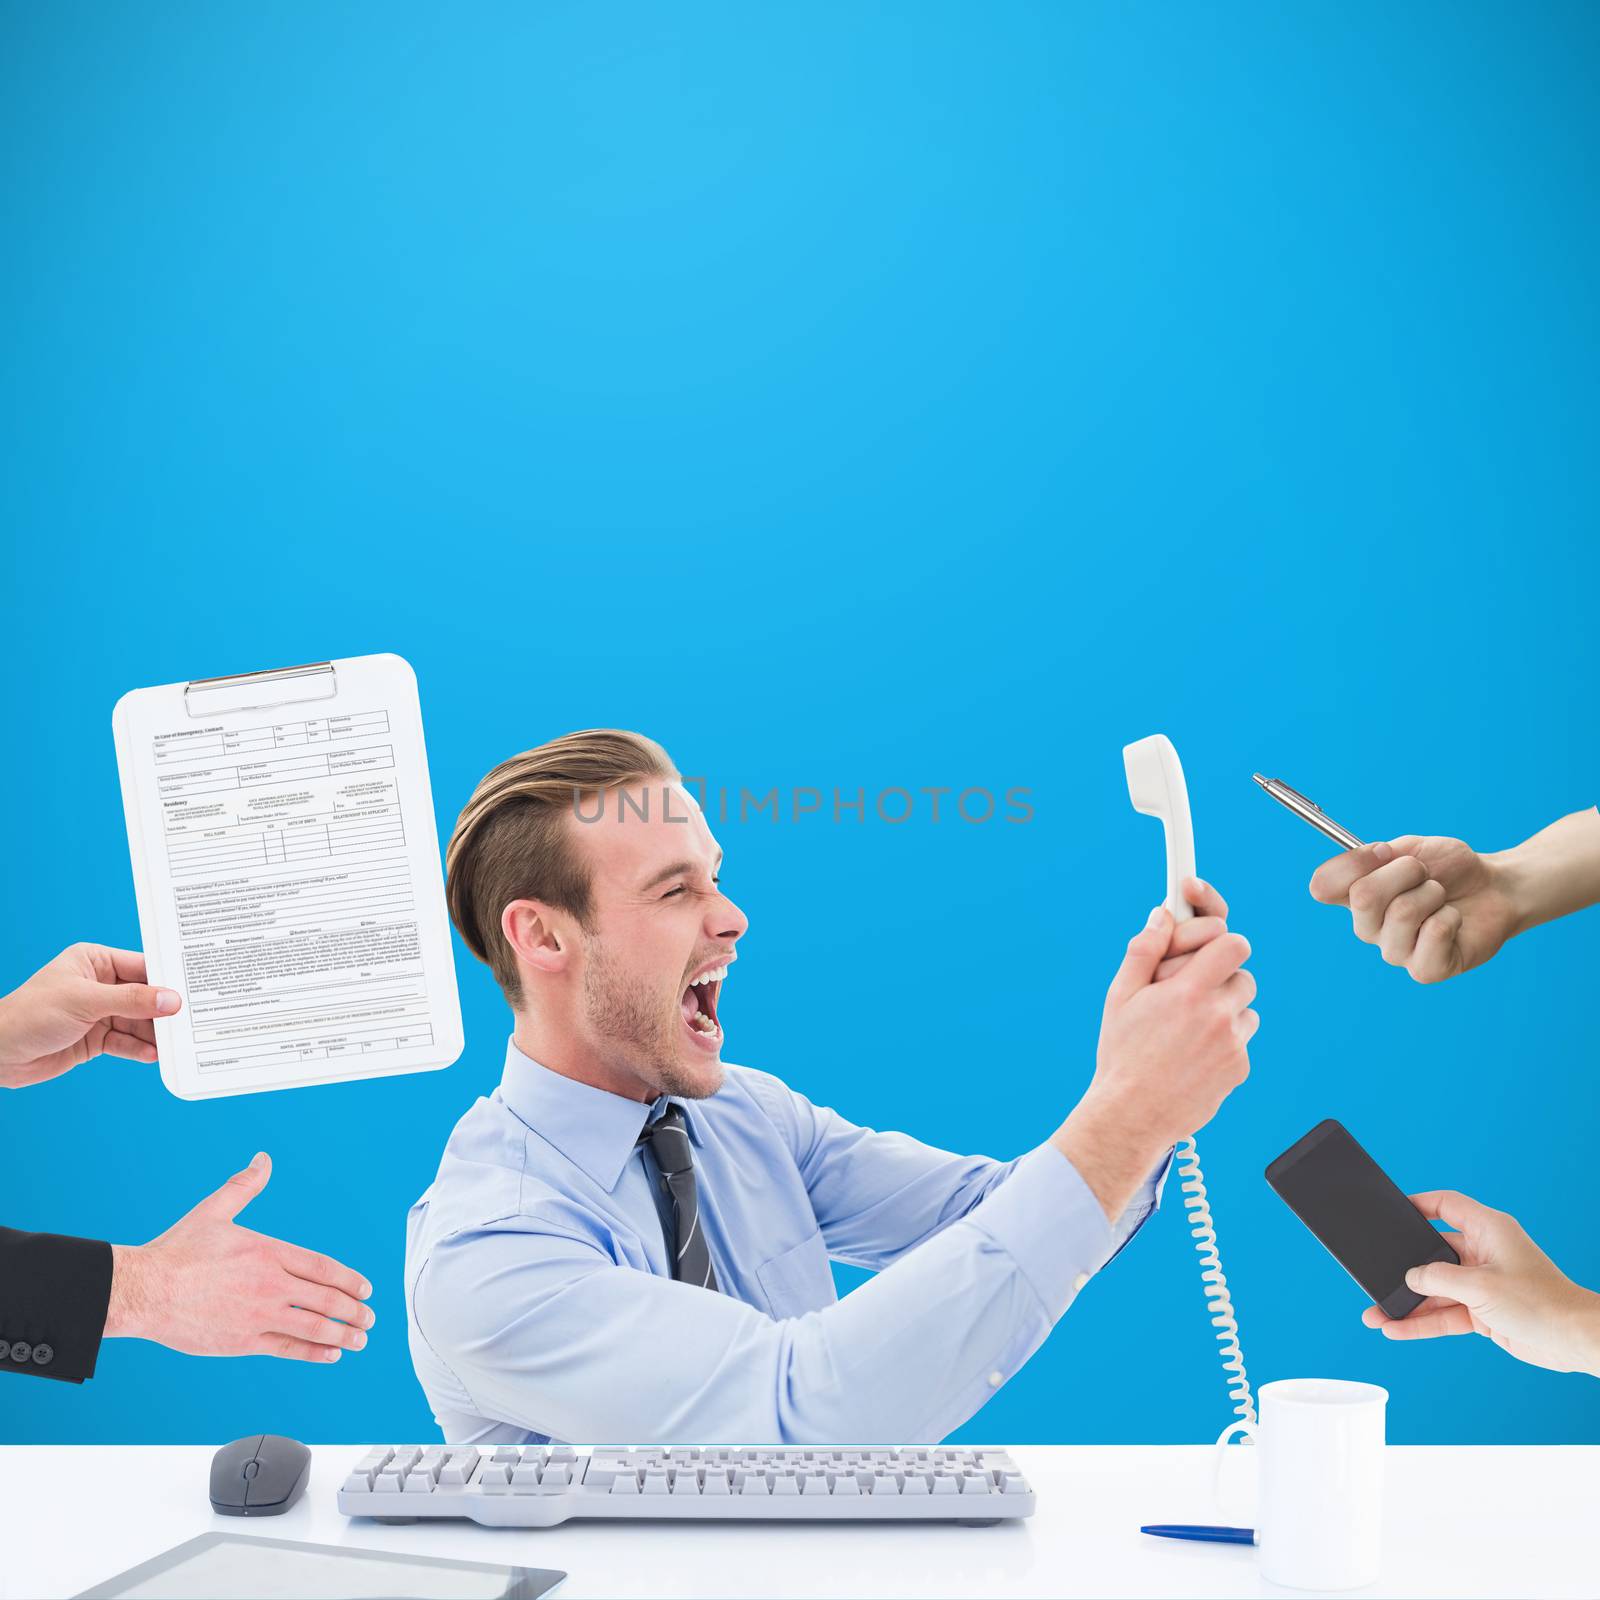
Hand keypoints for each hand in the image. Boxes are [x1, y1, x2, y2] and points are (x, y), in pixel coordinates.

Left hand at [0, 945, 181, 1088]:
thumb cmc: (30, 1014)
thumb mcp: (85, 1001)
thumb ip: (131, 1001)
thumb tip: (170, 1000)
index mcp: (95, 961)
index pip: (142, 966)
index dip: (167, 979)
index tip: (193, 989)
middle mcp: (100, 985)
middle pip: (144, 996)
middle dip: (163, 1010)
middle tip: (190, 1020)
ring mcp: (99, 1013)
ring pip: (138, 1022)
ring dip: (155, 1033)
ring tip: (177, 1042)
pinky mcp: (96, 1038)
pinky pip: (126, 1042)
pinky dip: (140, 1049)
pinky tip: (155, 1054)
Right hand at [106, 1153, 374, 1362]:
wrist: (143, 1290)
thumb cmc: (177, 1252)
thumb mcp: (214, 1211)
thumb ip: (244, 1186)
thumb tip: (262, 1160)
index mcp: (268, 1253)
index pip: (323, 1267)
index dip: (349, 1279)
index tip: (365, 1288)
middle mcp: (271, 1285)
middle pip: (327, 1298)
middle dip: (355, 1309)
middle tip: (369, 1317)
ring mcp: (259, 1316)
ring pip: (314, 1326)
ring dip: (344, 1333)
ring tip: (360, 1338)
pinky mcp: (242, 1342)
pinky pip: (288, 1348)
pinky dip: (314, 1352)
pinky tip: (331, 1353)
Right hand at [1054, 887, 1255, 1216]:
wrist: (1132, 1114)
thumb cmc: (1122, 1053)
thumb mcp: (1120, 995)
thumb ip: (1145, 950)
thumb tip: (1162, 915)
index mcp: (1188, 991)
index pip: (1232, 943)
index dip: (1220, 940)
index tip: (1207, 943)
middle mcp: (1217, 1015)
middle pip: (1243, 972)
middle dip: (1220, 974)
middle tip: (1192, 987)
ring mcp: (1233, 1044)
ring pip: (1245, 1006)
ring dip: (1224, 1007)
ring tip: (1188, 1025)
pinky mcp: (1240, 1068)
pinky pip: (1242, 1039)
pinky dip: (1224, 1040)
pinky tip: (1192, 1052)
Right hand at [1309, 837, 1519, 982]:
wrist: (1494, 888)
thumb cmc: (1449, 869)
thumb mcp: (1409, 848)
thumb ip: (1377, 854)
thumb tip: (1367, 856)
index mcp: (1354, 898)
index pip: (1322, 886)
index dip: (1353, 862)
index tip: (1386, 851)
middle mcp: (1368, 928)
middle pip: (1363, 897)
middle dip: (1406, 871)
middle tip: (1425, 874)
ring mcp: (1395, 952)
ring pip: (1403, 912)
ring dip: (1433, 893)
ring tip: (1442, 898)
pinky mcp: (1426, 970)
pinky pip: (1434, 933)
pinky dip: (1451, 917)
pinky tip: (1454, 921)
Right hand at [1362, 1190, 1599, 1376]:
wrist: (1572, 1340)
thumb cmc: (1541, 1302)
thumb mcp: (1480, 1285)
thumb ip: (1438, 1278)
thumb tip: (1411, 1277)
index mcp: (1488, 1230)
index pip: (1447, 1205)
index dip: (1419, 1204)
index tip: (1393, 1211)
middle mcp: (1483, 1253)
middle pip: (1433, 1254)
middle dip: (1404, 1268)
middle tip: (1376, 1274)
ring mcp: (1482, 1284)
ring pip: (1435, 1290)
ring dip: (1408, 1303)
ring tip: (1376, 1315)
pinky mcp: (1483, 1312)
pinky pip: (1444, 1314)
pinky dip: (1423, 1323)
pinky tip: (1398, 1329)